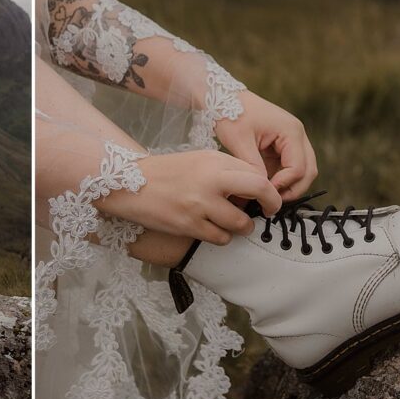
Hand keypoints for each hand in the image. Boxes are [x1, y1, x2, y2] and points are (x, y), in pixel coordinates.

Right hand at [96, 149, 281, 244]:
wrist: (128, 184)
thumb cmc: (167, 172)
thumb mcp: (199, 160)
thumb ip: (227, 170)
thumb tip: (256, 188)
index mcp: (214, 160)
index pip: (257, 174)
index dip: (269, 189)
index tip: (270, 199)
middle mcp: (210, 180)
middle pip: (259, 190)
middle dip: (271, 204)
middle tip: (268, 212)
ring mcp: (199, 204)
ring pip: (241, 223)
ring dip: (243, 227)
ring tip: (233, 223)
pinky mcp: (188, 225)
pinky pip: (220, 238)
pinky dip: (222, 237)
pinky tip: (213, 229)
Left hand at [215, 90, 317, 201]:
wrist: (222, 97)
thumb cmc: (230, 113)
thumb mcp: (239, 141)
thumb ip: (253, 166)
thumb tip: (263, 189)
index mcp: (291, 131)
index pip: (298, 168)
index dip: (284, 185)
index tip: (264, 194)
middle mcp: (297, 135)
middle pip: (308, 171)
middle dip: (292, 189)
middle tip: (271, 202)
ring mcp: (292, 140)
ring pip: (302, 171)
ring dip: (287, 185)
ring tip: (266, 196)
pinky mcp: (282, 145)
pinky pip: (288, 167)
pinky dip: (280, 179)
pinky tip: (262, 186)